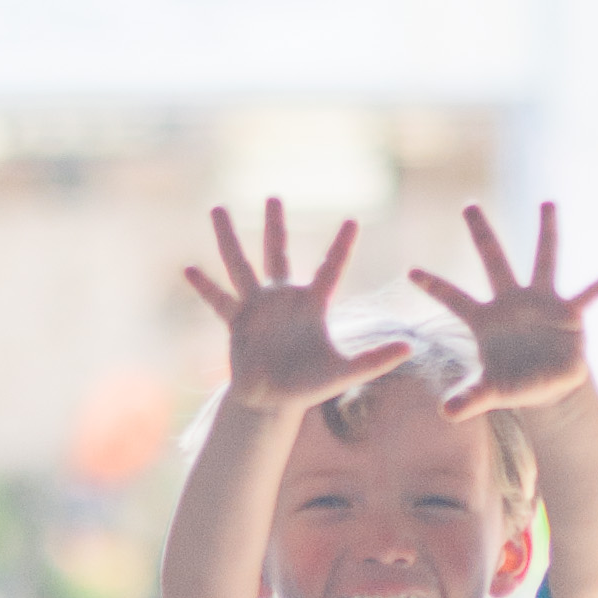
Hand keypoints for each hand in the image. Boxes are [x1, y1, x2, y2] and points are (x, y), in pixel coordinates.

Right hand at [186, 199, 410, 419]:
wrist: (273, 400)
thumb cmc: (310, 384)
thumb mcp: (345, 371)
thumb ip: (375, 359)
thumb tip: (410, 347)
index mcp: (312, 304)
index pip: (331, 268)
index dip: (341, 246)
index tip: (352, 220)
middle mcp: (283, 297)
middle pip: (278, 252)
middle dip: (275, 226)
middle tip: (274, 196)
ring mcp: (257, 306)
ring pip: (241, 265)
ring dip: (228, 238)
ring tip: (217, 208)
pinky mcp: (237, 322)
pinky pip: (219, 301)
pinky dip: (205, 286)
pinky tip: (188, 268)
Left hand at [409, 204, 597, 417]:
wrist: (548, 385)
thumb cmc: (514, 384)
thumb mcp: (492, 392)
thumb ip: (470, 397)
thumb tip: (445, 413)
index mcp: (486, 319)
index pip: (455, 299)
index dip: (434, 286)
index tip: (409, 272)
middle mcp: (511, 301)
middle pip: (493, 261)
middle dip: (482, 234)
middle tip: (468, 205)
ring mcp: (541, 302)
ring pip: (543, 259)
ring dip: (546, 232)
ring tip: (547, 202)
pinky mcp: (569, 312)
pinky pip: (590, 294)